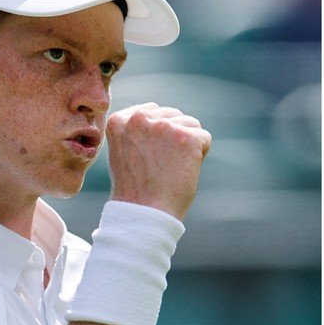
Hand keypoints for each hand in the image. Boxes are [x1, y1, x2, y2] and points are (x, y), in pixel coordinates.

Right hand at [104, 103, 211, 219]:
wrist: (145, 213)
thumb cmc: (137, 188)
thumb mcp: (126, 151)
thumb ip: (139, 130)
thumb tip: (162, 116)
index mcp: (119, 120)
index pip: (152, 111)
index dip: (157, 136)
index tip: (148, 158)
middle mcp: (139, 118)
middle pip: (173, 115)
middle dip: (174, 138)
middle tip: (161, 166)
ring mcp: (163, 126)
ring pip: (191, 124)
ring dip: (187, 146)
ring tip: (170, 168)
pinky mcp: (186, 137)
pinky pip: (204, 138)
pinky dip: (200, 155)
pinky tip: (183, 170)